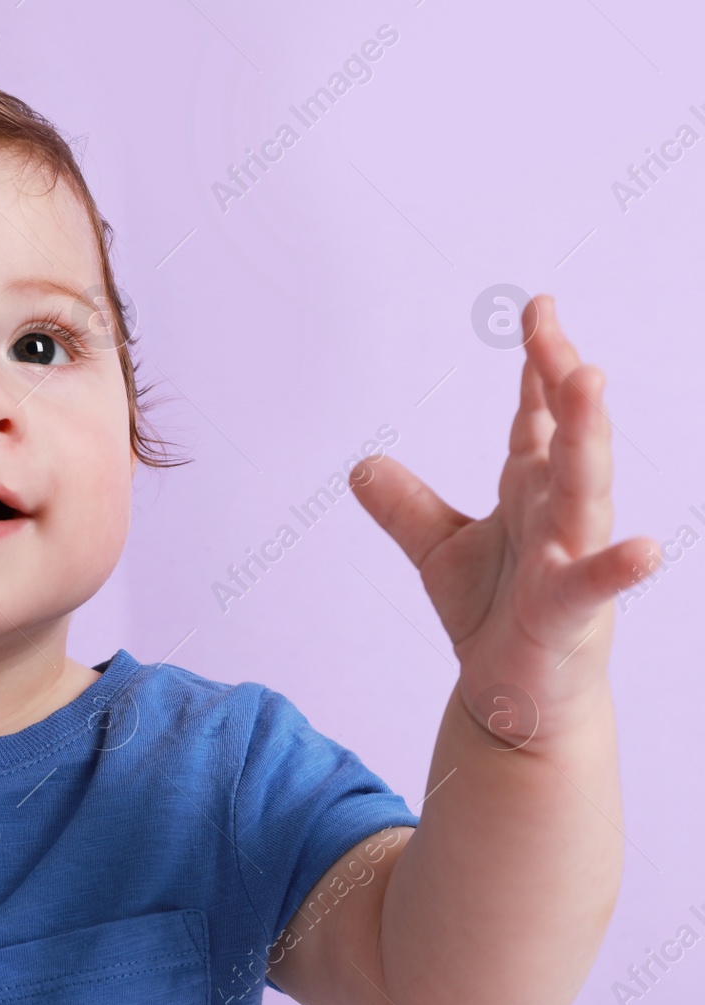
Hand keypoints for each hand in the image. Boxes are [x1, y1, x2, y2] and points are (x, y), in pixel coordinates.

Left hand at [349, 294, 658, 746]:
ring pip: (581, 490)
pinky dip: (617, 567)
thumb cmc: (492, 616)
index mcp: (530, 492)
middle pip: (563, 436)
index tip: (538, 308)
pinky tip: (642, 547)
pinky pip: (593, 585)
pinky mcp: (566, 613)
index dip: (538, 365)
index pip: (537, 417)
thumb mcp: (438, 551)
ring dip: (585, 436)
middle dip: (561, 381)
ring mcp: (567, 560)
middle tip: (553, 328)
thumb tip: (361, 465)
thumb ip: (405, 507)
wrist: (511, 696)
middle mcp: (556, 515)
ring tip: (590, 380)